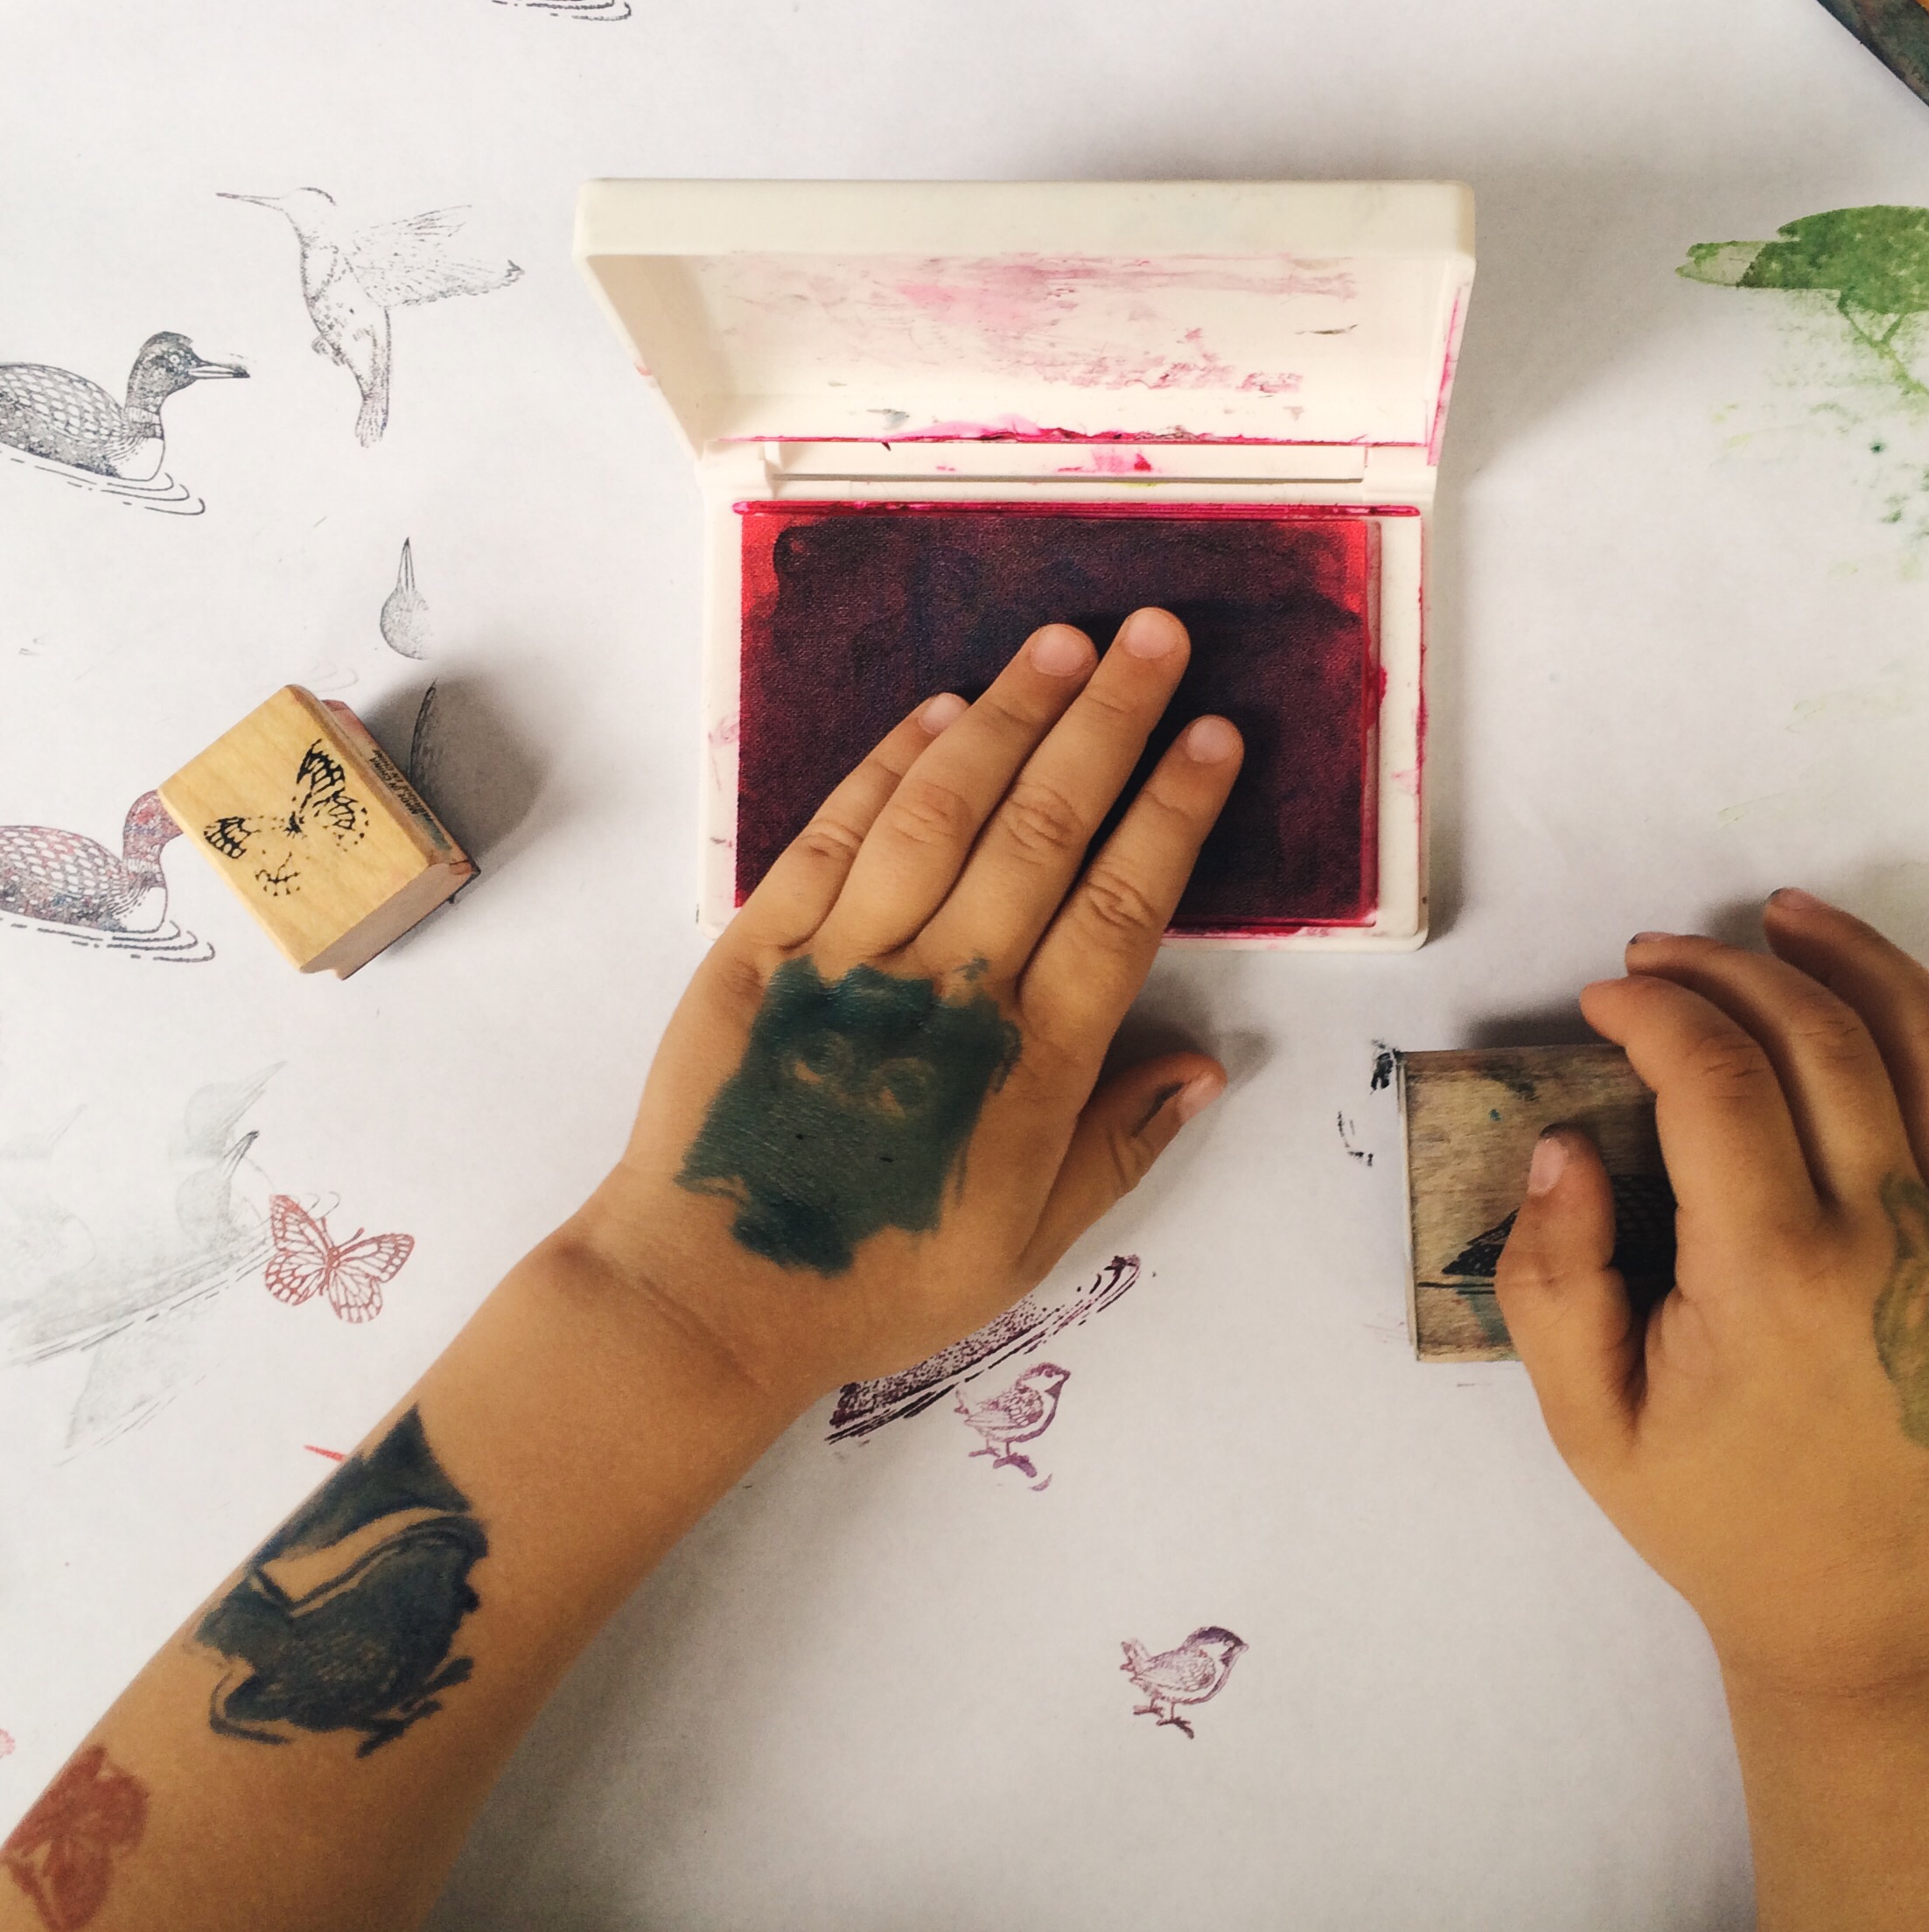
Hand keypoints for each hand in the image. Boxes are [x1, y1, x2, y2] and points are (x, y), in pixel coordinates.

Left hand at [572, 608, 1241, 1410]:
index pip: (1123, 905)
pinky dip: (892, 764)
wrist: (711, 1296)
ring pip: (945, 806)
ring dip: (1011, 714)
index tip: (1215, 734)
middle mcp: (948, 987)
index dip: (1175, 810)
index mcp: (1029, 1063)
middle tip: (1157, 635)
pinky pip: (837, 833)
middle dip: (1110, 720)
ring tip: (1064, 639)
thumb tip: (1209, 1064)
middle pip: (1046, 826)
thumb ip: (1120, 1145)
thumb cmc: (878, 1280)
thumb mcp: (1028, 1244)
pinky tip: (942, 713)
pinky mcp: (762, 945)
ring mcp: (848, 956)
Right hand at [1494, 890, 1928, 1696]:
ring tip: (1785, 918)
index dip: (1655, 1011)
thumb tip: (1562, 1146)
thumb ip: (1553, 1281)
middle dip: (1727, 969)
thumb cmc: (1722, 1521)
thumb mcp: (1589, 1425)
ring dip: (1856, 962)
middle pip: (1819, 1037)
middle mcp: (1886, 1238)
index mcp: (1772, 1274)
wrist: (1878, 1617)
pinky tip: (1890, 1006)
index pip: (1716, 1079)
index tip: (1608, 1001)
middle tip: (1659, 957)